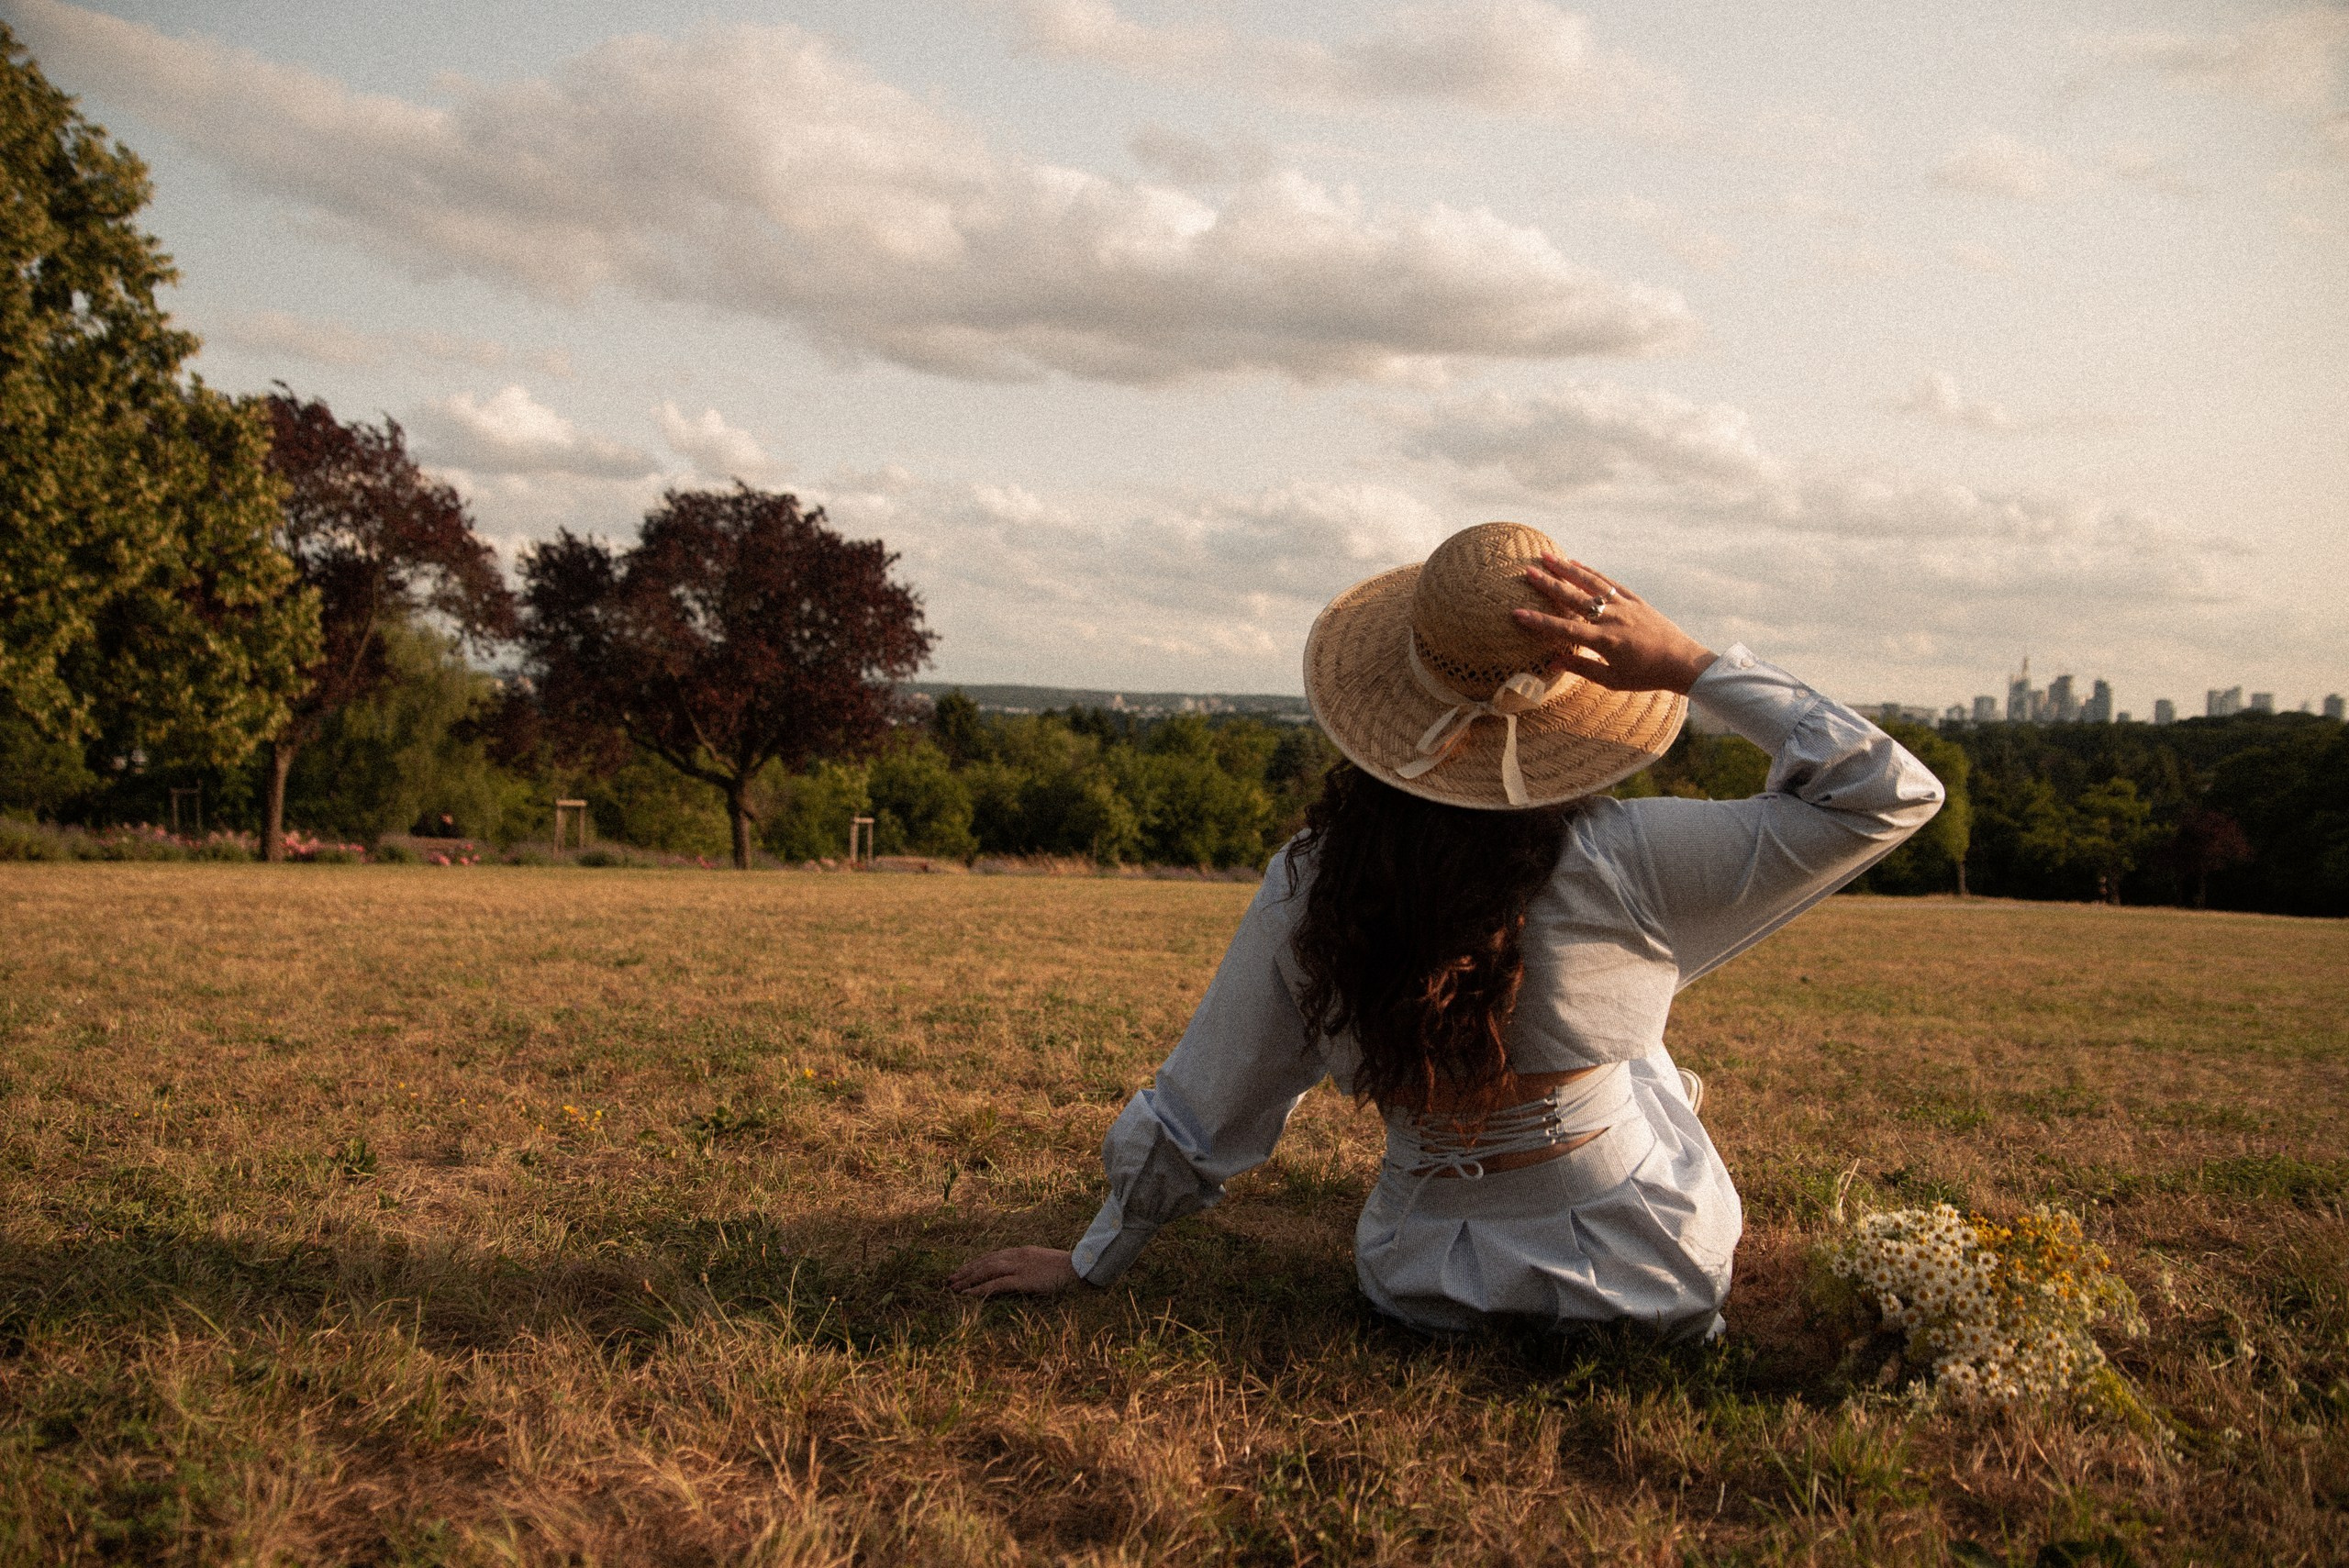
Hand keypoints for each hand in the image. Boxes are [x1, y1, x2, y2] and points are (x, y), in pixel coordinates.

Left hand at [949, 1246, 1082, 1297]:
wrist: (1080, 1269)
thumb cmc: (1066, 1270)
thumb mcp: (1043, 1264)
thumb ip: (1028, 1267)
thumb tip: (1016, 1276)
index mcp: (1022, 1251)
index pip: (992, 1256)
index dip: (975, 1263)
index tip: (962, 1271)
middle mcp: (1017, 1256)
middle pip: (985, 1262)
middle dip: (966, 1271)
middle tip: (949, 1280)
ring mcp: (1019, 1267)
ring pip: (986, 1270)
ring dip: (967, 1279)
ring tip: (953, 1288)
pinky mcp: (1023, 1279)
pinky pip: (995, 1284)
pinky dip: (979, 1289)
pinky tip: (967, 1295)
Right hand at [1513, 555, 1715, 694]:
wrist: (1681, 661)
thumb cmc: (1646, 675)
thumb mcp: (1613, 679)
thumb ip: (1582, 668)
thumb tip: (1554, 662)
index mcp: (1604, 641)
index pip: (1564, 629)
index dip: (1539, 622)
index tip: (1517, 613)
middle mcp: (1612, 618)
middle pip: (1574, 598)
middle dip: (1548, 584)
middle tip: (1527, 571)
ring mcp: (1624, 606)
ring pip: (1590, 582)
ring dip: (1566, 568)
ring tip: (1546, 556)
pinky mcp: (1634, 600)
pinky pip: (1608, 582)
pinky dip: (1591, 571)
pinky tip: (1576, 563)